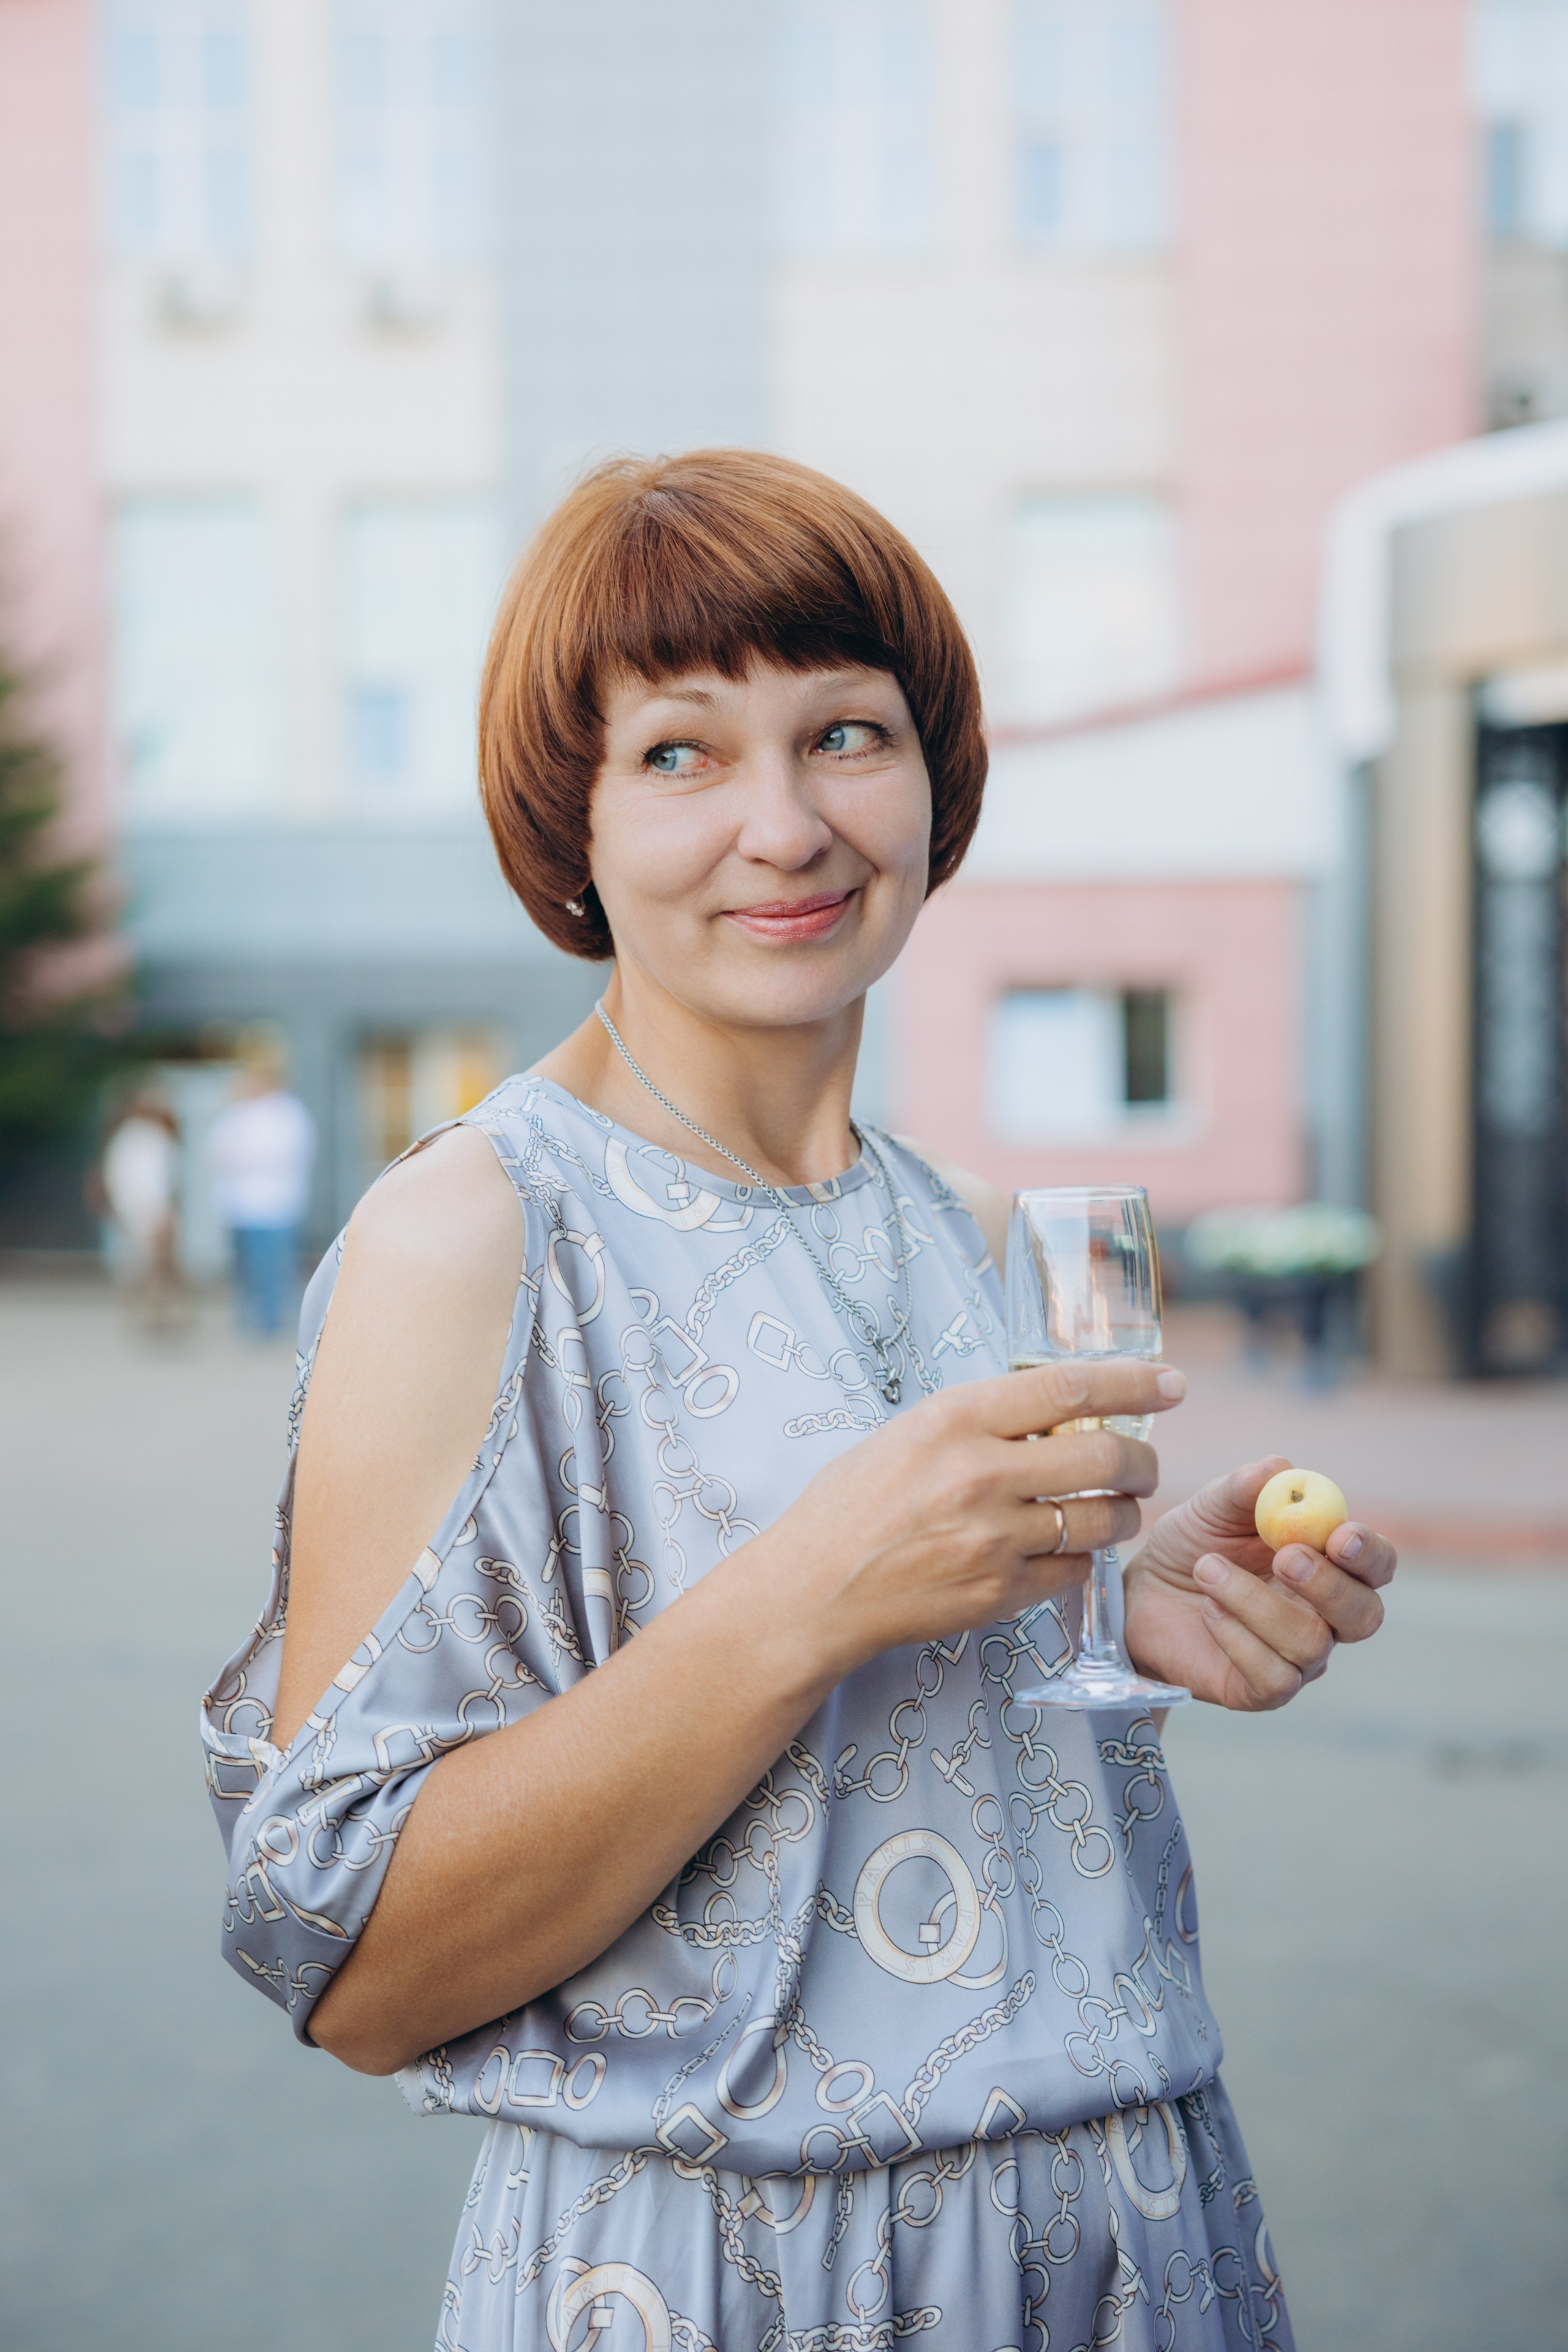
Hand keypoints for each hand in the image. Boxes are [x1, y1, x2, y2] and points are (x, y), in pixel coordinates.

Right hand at [771, 1360, 1185, 1675]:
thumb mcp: (906, 1433)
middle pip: (1105, 1458)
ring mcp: (993, 1539)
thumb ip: (977, 1420)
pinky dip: (1084, 1559)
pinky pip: (1075, 1571)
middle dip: (1144, 1460)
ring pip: (1102, 1520)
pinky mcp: (998, 1593)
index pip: (1068, 1387)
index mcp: (953, 1420)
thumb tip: (1050, 1406)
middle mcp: (979, 1475)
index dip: (1133, 1383)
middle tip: (1146, 1463)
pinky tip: (1068, 1551)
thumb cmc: (850, 1505)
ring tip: (1117, 1509)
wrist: (812, 1591)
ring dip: (1125, 1513)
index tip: (1169, 1383)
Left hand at [1123, 1455, 1395, 1711]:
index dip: (1370, 1554)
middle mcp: (1325, 1615)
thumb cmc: (1192, 1546)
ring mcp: (1299, 1657)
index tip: (1341, 1536)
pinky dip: (1238, 1639)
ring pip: (1311, 1643)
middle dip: (1329, 1586)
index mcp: (1327, 1563)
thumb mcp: (1211, 1509)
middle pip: (1364, 1615)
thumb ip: (1245, 1489)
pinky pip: (1275, 1677)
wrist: (1141, 1594)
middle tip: (1284, 1557)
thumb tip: (1280, 1468)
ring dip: (1255, 1602)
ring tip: (1206, 1570)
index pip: (1377, 1565)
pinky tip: (1208, 1612)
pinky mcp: (1263, 1690)